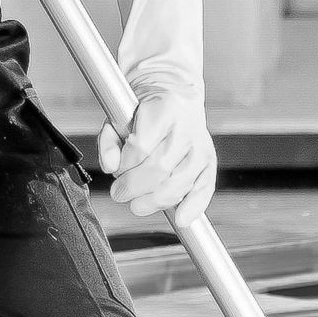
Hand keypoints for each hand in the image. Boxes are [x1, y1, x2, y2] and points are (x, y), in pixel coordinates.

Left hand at [99, 84, 215, 220]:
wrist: (176, 98)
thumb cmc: (146, 112)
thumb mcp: (118, 118)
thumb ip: (108, 142)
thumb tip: (109, 166)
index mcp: (163, 110)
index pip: (141, 147)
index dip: (124, 165)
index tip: (117, 170)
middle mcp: (185, 129)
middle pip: (159, 168)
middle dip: (134, 186)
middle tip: (120, 192)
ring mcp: (200, 147)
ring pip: (178, 183)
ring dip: (154, 200)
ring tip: (138, 203)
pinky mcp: (209, 161)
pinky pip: (204, 188)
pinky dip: (193, 206)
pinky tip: (181, 218)